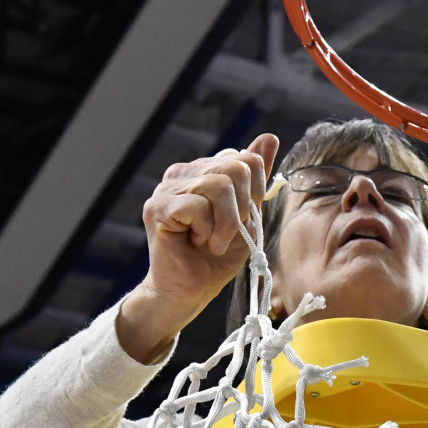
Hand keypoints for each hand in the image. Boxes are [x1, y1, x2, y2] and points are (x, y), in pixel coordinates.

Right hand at [117, 132, 277, 363]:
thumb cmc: (216, 257)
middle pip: (235, 168)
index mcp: (204, 171)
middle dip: (241, 209)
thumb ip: (255, 178)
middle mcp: (183, 173)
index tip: (242, 219)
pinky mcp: (158, 206)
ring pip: (218, 185)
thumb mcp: (247, 216)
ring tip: (211, 241)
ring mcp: (168, 188)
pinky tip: (196, 242)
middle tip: (225, 234)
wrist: (190, 290)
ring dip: (224, 224)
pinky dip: (206, 230)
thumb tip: (269, 137)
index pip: (246, 159)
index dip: (253, 192)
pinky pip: (198, 206)